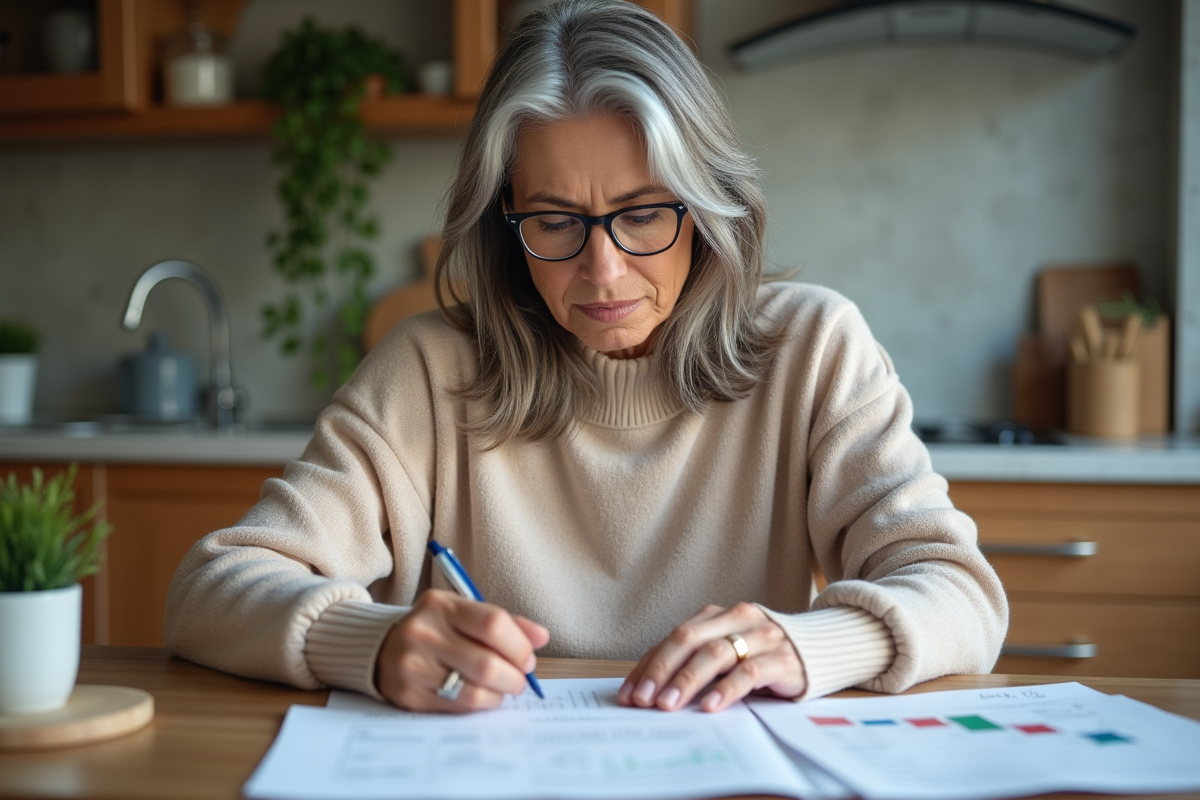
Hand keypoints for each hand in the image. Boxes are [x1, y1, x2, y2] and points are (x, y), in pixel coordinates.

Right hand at [375, 588, 549, 712]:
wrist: (382, 647)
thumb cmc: (436, 629)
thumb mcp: (464, 613)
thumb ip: (505, 623)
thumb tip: (541, 637)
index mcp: (441, 605)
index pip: (493, 623)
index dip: (519, 645)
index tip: (528, 658)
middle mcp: (423, 632)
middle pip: (486, 663)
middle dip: (514, 677)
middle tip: (520, 680)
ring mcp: (413, 666)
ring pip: (474, 691)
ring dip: (499, 695)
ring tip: (502, 689)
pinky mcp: (409, 695)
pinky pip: (458, 707)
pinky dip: (479, 705)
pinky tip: (480, 696)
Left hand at [617, 603, 803, 712]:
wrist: (819, 649)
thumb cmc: (762, 653)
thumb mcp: (727, 651)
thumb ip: (695, 661)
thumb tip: (651, 689)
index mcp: (718, 614)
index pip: (674, 637)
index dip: (649, 664)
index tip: (629, 692)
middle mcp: (737, 619)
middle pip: (689, 639)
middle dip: (661, 669)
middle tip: (643, 698)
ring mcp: (761, 637)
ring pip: (716, 654)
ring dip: (687, 680)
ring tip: (669, 704)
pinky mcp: (782, 660)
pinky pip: (749, 672)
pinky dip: (727, 689)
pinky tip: (710, 706)